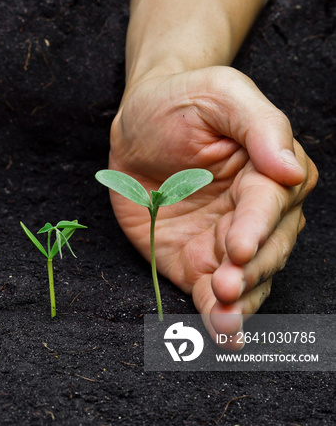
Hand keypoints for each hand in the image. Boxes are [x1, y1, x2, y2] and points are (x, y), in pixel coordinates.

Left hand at [109, 66, 316, 346]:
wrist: (136, 123)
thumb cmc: (182, 101)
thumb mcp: (220, 93)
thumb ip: (258, 125)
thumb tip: (289, 170)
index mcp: (269, 172)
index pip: (269, 205)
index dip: (256, 227)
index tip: (238, 245)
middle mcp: (254, 213)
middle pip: (266, 249)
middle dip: (248, 271)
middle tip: (226, 284)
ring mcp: (225, 241)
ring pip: (247, 279)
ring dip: (237, 302)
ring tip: (223, 318)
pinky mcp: (195, 261)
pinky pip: (211, 292)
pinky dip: (215, 313)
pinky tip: (219, 332)